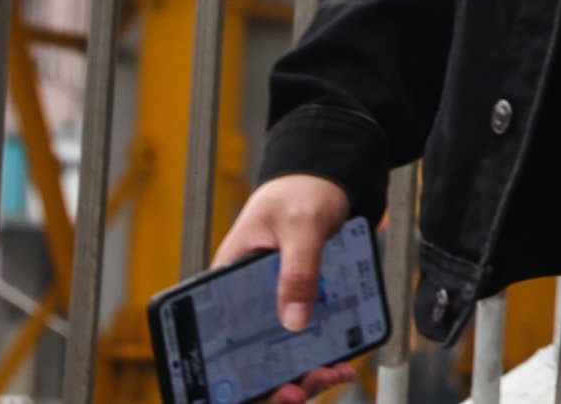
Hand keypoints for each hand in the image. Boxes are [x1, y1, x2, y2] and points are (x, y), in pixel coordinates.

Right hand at [211, 175, 363, 400]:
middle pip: (250, 353)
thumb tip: (294, 320)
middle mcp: (247, 298)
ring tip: (330, 374)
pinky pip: (307, 339)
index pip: (218, 333)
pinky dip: (324, 354)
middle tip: (301, 388)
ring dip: (304, 372)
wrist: (330, 177)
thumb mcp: (301, 225)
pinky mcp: (301, 303)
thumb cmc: (302, 189)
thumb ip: (299, 268)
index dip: (231, 368)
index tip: (259, 385)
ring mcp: (275, 303)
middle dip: (276, 380)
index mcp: (227, 278)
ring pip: (281, 353)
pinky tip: (342, 360)